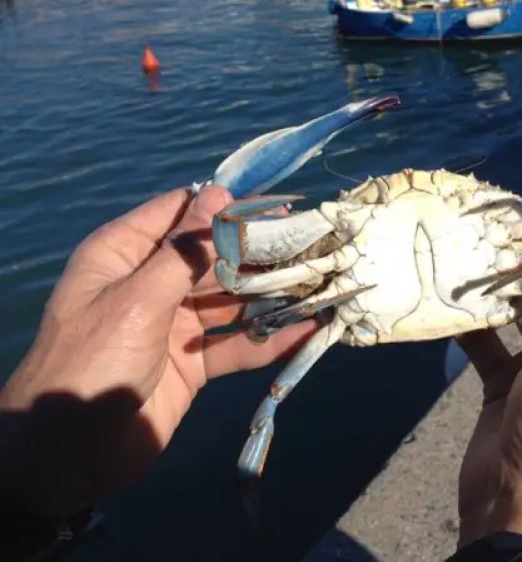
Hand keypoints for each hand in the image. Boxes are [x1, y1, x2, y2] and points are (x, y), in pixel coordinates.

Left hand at [0, 187, 316, 517]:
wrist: (68, 457)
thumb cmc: (91, 364)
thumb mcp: (136, 300)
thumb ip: (183, 252)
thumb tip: (218, 194)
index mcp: (125, 254)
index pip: (181, 213)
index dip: (227, 208)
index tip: (277, 207)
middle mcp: (152, 282)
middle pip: (214, 257)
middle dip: (260, 254)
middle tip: (315, 248)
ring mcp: (174, 324)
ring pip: (231, 300)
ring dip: (271, 297)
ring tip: (321, 287)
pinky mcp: (192, 362)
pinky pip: (236, 344)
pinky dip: (268, 341)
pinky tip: (307, 333)